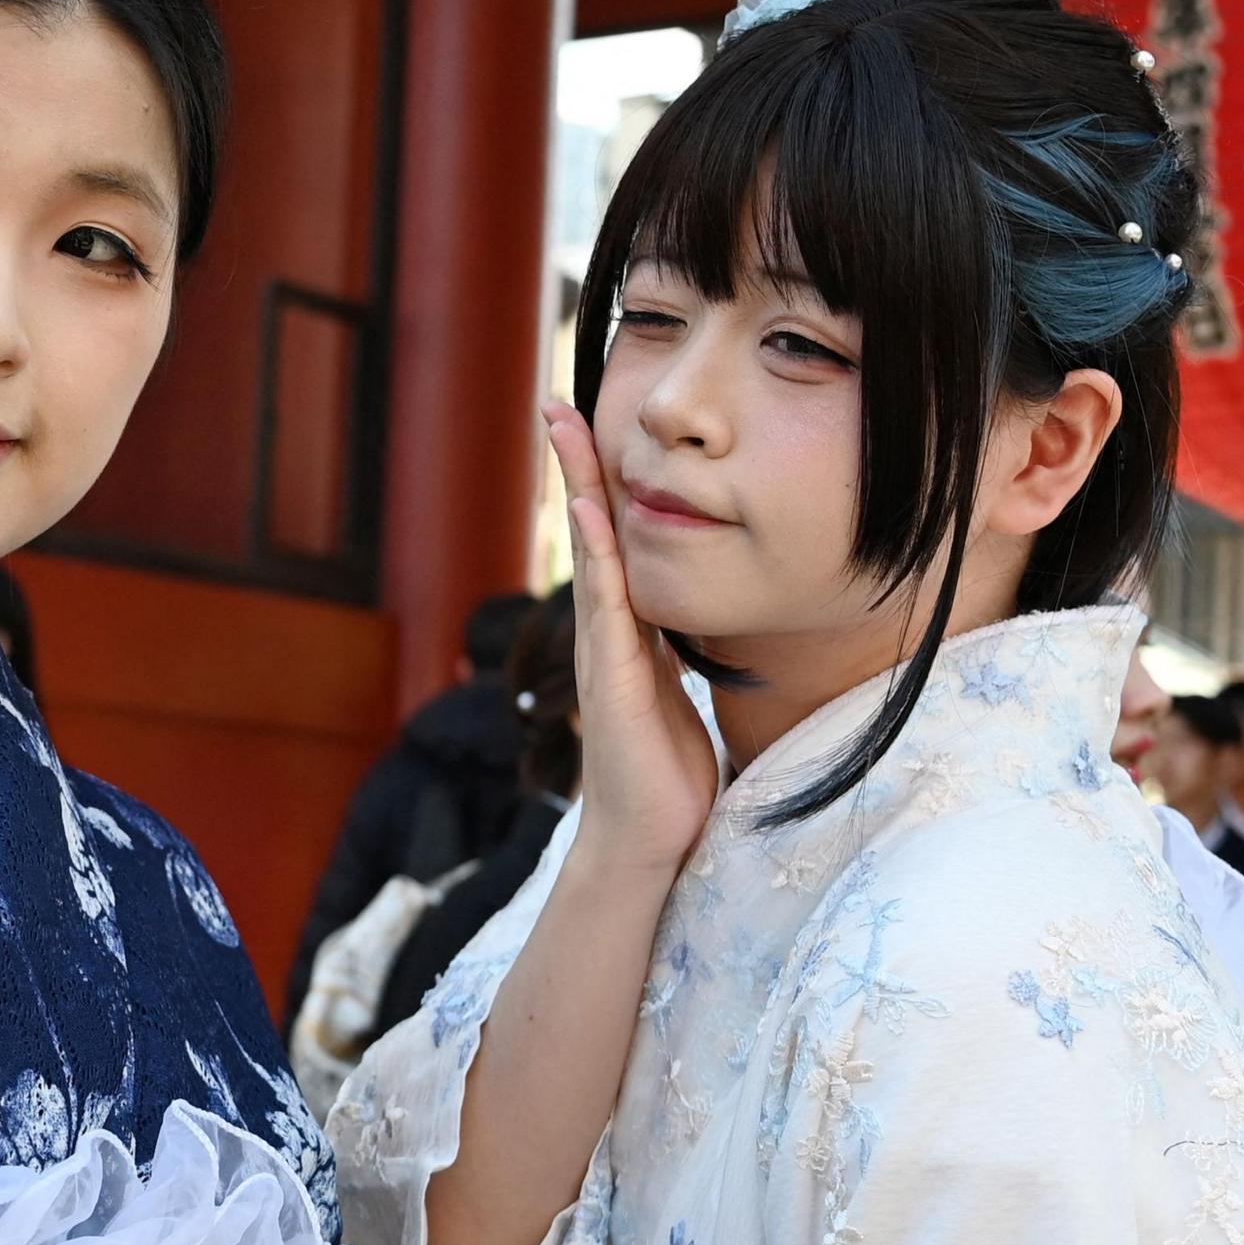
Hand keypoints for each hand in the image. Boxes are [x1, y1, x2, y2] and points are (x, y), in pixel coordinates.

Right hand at [543, 400, 718, 879]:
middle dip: (574, 465)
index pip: (613, 543)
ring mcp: (602, 652)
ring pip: (590, 552)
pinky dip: (595, 552)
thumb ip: (672, 658)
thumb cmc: (668, 779)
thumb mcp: (675, 697)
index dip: (602, 485)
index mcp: (625, 633)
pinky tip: (588, 509)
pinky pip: (605, 603)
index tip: (592, 428)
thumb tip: (686, 626)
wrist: (650, 842)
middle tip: (557, 402)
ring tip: (563, 429)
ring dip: (575, 487)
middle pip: (589, 532)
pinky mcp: (611, 678)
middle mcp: (605, 633)